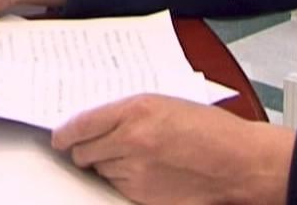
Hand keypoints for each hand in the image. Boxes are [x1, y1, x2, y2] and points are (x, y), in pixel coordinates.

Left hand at [53, 95, 293, 203]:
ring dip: (105, 164)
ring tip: (130, 155)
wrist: (237, 161)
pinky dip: (122, 178)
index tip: (59, 135)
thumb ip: (127, 111)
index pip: (80, 123)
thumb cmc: (210, 129)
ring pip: (99, 169)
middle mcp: (130, 140)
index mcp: (136, 110)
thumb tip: (96, 121)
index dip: (64, 131)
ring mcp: (135, 170)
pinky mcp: (142, 194)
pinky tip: (142, 169)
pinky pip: (117, 185)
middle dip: (84, 149)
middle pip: (82, 151)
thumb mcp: (164, 103)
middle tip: (91, 145)